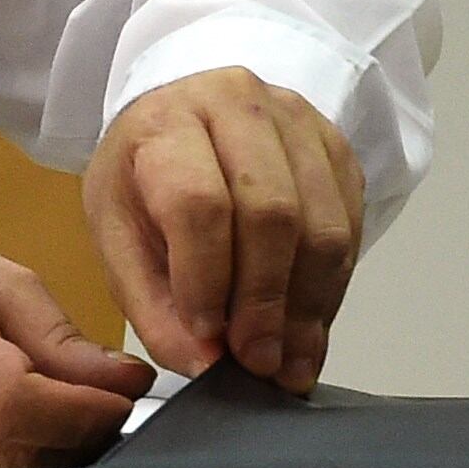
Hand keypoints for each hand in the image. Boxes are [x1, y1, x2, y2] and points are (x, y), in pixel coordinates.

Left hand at [82, 69, 364, 393]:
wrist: (184, 124)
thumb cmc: (145, 179)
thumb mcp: (119, 237)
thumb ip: (152, 305)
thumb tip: (201, 362)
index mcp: (166, 122)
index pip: (199, 201)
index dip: (207, 276)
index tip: (208, 334)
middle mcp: (236, 105)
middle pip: (272, 212)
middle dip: (266, 301)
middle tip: (257, 360)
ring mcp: (295, 121)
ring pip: (322, 225)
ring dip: (307, 306)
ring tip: (287, 359)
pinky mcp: (335, 148)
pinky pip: (349, 227)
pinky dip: (331, 289)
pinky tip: (307, 325)